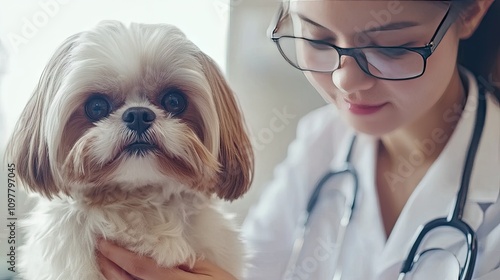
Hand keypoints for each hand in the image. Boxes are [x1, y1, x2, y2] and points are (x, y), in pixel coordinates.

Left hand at [97, 239, 236, 279]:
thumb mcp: (209, 270)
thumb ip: (186, 261)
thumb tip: (163, 249)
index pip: (139, 267)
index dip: (119, 255)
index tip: (104, 242)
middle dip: (108, 265)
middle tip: (98, 248)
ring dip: (110, 276)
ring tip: (104, 261)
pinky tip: (117, 277)